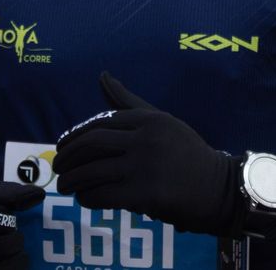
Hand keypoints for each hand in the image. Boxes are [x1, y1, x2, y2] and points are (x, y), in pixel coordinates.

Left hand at [54, 72, 240, 235]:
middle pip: (92, 144)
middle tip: (58, 167)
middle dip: (68, 156)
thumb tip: (102, 76)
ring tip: (64, 185)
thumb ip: (128, 102)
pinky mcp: (146, 194)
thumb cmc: (186, 154)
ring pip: (93, 171)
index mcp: (148, 119)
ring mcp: (145, 166)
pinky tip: (84, 199)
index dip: (75, 135)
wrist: (218, 188)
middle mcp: (145, 139)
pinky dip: (88, 197)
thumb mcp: (161, 121)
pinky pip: (104, 194)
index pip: (100, 123)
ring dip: (72, 180)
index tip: (62, 146)